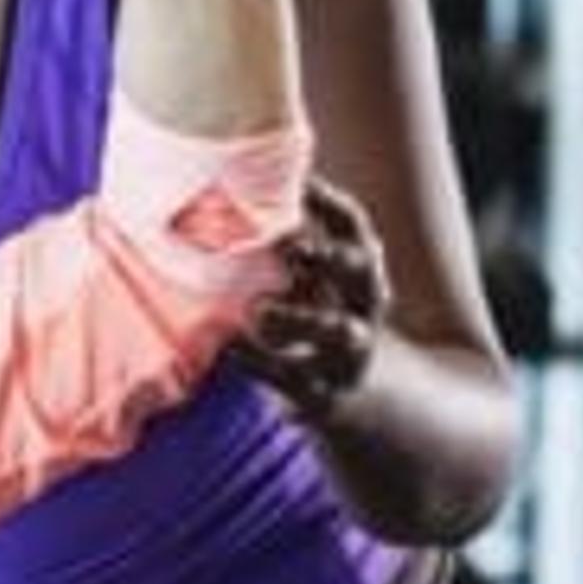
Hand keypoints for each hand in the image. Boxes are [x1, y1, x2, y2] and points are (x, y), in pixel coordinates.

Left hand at [231, 176, 386, 421]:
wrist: (354, 400)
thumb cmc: (311, 327)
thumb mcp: (308, 288)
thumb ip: (282, 254)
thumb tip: (220, 194)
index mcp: (356, 276)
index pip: (353, 230)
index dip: (328, 203)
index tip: (299, 182)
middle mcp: (361, 310)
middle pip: (362, 273)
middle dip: (330, 255)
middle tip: (290, 244)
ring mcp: (347, 355)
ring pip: (336, 329)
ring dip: (298, 315)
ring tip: (257, 310)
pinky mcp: (323, 395)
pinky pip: (296, 379)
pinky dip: (261, 362)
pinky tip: (227, 348)